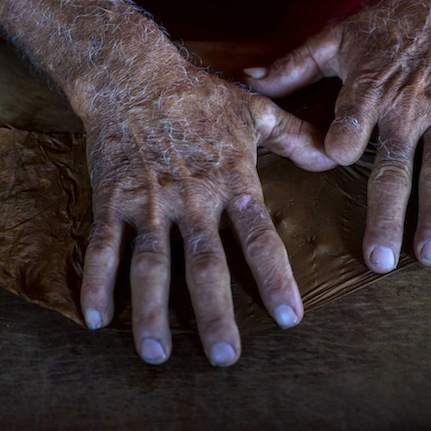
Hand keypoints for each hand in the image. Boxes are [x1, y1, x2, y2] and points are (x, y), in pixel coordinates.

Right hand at [77, 59, 334, 365]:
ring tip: (156, 354)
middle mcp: (191, 198)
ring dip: (151, 312)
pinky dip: (98, 281)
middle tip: (225, 356)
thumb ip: (295, 138)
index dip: (275, 278)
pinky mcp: (111, 199)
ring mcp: (148, 201)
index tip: (289, 318)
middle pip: (204, 264)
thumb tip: (333, 158)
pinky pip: (103, 246)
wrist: (134, 74)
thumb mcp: (254, 111)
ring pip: (150, 264)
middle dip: (215, 313)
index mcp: (231, 181)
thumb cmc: (198, 95)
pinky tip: (97, 319)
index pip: (258, 238)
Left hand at [246, 0, 430, 273]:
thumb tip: (249, 81)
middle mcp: (407, 105)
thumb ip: (293, 66)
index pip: (350, 124)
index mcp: (369, 87)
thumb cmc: (384, 26)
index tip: (334, 159)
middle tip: (380, 260)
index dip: (341, 144)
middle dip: (388, 215)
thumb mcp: (335, 39)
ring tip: (428, 255)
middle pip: (395, 165)